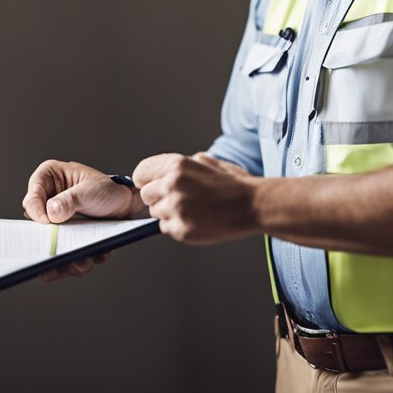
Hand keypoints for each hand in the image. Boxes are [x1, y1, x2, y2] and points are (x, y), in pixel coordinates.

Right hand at [22, 159, 141, 283]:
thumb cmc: (108, 189)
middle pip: (36, 225)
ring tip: (81, 263)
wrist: (126, 205)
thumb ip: (69, 200)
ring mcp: (54, 219)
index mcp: (48, 178)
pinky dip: (74, 260)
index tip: (47, 223)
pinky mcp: (64, 235)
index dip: (36, 213)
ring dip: (63, 257)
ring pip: (48, 243)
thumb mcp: (90, 190)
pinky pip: (62, 252)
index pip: (32, 198)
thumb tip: (51, 212)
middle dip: (48, 242)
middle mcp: (47, 199)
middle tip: (54, 256)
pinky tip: (89, 260)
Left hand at [133, 152, 257, 244]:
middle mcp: (172, 185)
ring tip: (192, 209)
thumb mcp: (206, 161)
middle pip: (145, 196)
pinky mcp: (182, 230)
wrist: (252, 205)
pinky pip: (166, 228)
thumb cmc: (232, 183)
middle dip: (158, 197)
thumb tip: (162, 172)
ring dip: (168, 212)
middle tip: (178, 199)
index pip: (140, 173)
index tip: (150, 185)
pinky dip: (177, 225)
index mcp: (176, 165)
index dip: (146, 180)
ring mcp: (176, 209)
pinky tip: (195, 219)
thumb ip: (181, 164)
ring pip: (155, 213)